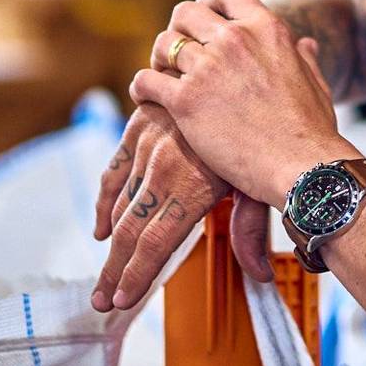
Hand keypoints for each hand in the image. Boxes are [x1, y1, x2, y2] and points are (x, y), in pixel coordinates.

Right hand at [91, 93, 275, 309]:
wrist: (245, 62)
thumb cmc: (264, 132)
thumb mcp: (259, 180)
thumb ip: (252, 229)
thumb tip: (261, 277)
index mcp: (191, 187)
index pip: (154, 245)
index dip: (136, 276)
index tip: (121, 302)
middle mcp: (163, 169)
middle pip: (130, 231)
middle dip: (115, 272)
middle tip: (103, 303)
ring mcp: (148, 146)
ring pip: (120, 205)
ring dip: (110, 244)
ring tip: (102, 280)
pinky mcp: (140, 125)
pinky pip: (114, 167)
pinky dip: (106, 199)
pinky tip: (102, 225)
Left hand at [131, 0, 353, 207]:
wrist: (302, 166)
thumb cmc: (312, 130)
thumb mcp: (315, 82)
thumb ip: (305, 58)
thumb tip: (306, 44)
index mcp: (266, 29)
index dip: (209, 2)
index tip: (203, 22)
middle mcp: (234, 40)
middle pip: (185, 12)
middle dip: (178, 30)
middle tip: (178, 54)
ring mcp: (208, 68)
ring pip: (163, 44)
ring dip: (159, 59)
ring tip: (163, 77)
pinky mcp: (186, 100)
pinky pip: (146, 80)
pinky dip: (142, 88)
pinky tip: (147, 99)